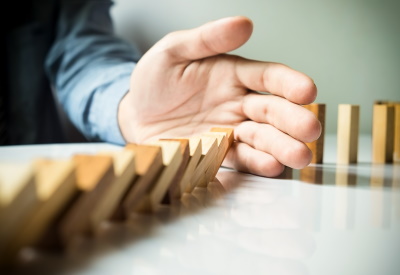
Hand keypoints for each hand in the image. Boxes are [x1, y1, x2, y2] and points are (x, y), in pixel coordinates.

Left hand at [118, 16, 320, 176]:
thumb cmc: (154, 81)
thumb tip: (244, 24)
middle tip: (311, 130)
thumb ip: (207, 39)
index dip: (288, 83)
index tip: (307, 91)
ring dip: (282, 147)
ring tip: (300, 156)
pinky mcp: (218, 153)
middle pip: (271, 110)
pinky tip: (273, 165)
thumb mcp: (174, 52)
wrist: (135, 115)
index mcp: (232, 74)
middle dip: (293, 120)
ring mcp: (230, 130)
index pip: (267, 76)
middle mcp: (237, 103)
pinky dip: (257, 162)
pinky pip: (241, 158)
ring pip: (263, 138)